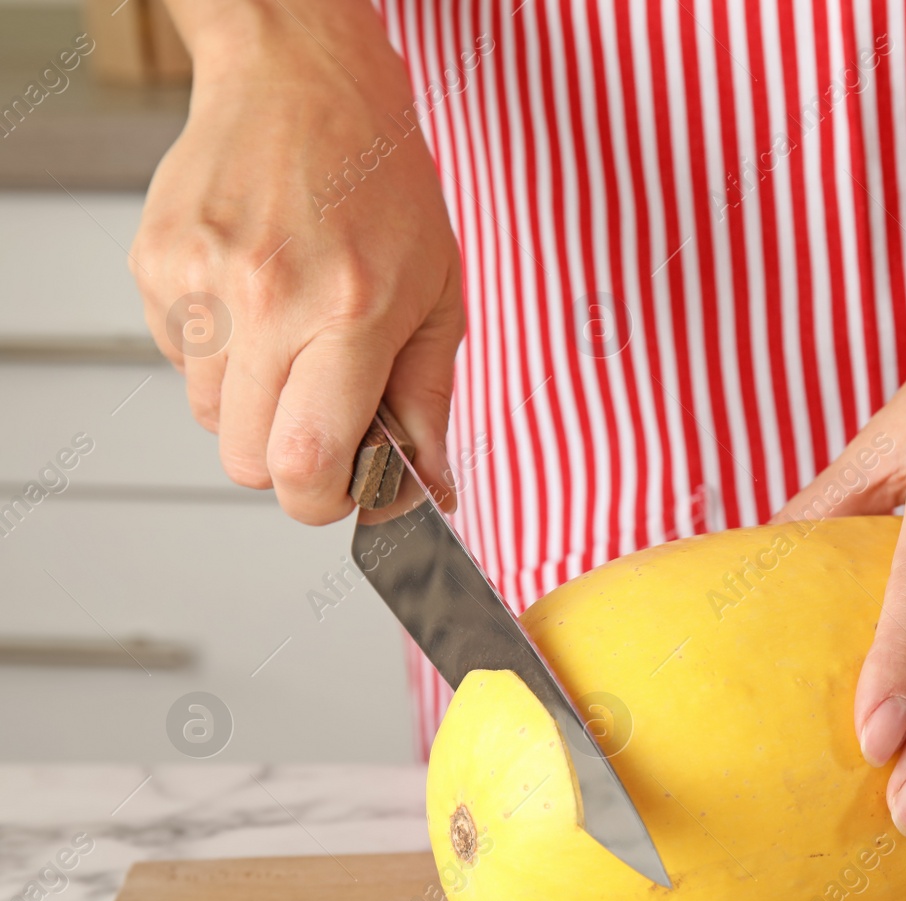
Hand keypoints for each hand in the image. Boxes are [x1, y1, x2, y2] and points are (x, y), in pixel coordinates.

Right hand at [131, 1, 462, 522]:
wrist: (305, 85)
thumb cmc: (382, 184)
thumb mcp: (439, 294)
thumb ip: (428, 399)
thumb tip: (428, 486)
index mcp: (349, 312)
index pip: (306, 461)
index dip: (321, 499)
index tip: (339, 488)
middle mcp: (267, 300)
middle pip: (243, 459)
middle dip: (284, 460)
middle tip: (319, 413)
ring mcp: (201, 281)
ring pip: (208, 415)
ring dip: (250, 402)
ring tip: (290, 334)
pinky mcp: (156, 265)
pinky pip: (179, 359)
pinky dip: (217, 351)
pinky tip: (253, 297)